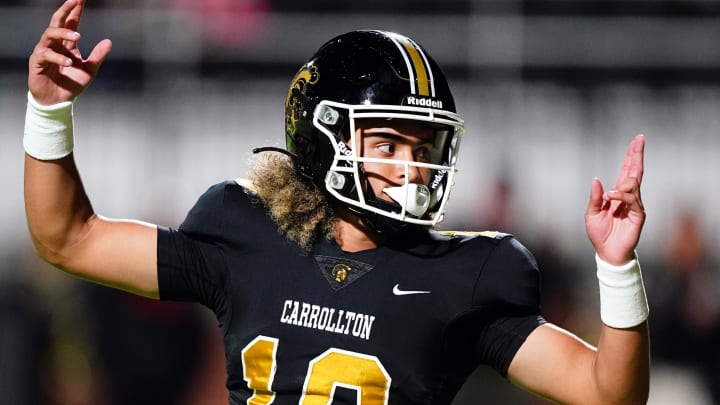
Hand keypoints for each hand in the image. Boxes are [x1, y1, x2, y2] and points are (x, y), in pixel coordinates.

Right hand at [28, 0, 111, 104]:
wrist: (58, 101)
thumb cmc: (71, 84)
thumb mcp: (89, 70)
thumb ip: (97, 56)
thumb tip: (108, 41)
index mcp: (66, 44)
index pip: (70, 23)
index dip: (75, 11)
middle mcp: (54, 44)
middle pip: (57, 22)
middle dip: (65, 10)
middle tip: (74, 1)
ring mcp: (44, 51)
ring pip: (49, 34)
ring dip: (63, 34)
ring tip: (78, 37)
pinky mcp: (37, 62)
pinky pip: (45, 54)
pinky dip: (57, 57)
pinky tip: (68, 61)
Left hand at [585, 134, 645, 264]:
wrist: (607, 252)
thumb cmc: (599, 233)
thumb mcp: (591, 213)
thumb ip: (595, 197)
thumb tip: (597, 179)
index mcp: (617, 194)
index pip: (626, 171)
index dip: (631, 156)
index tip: (636, 141)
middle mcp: (628, 197)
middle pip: (635, 171)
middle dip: (636, 155)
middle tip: (639, 139)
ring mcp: (634, 205)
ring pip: (633, 184)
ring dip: (622, 184)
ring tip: (611, 193)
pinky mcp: (638, 215)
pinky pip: (633, 200)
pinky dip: (622, 195)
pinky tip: (612, 196)